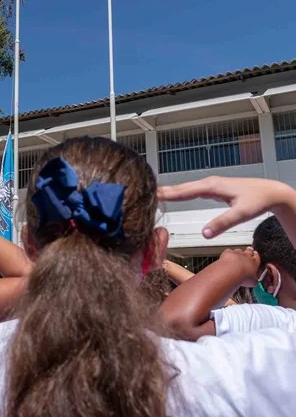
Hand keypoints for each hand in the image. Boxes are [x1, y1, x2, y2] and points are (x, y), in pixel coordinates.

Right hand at [158, 177, 291, 237]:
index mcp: (211, 186)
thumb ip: (222, 223)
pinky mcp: (213, 189)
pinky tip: (174, 196)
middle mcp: (208, 183)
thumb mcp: (241, 214)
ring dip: (170, 191)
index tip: (152, 195)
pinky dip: (180, 193)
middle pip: (181, 187)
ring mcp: (210, 185)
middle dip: (164, 191)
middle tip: (145, 194)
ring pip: (185, 188)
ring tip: (154, 195)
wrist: (271, 192)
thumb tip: (204, 233)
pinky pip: (191, 190)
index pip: (184, 190)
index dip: (168, 194)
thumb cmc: (258, 200)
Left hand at [218, 247, 259, 287]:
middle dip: (249, 251)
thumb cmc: (242, 277)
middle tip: (248, 252)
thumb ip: (254, 280)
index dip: (256, 256)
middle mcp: (246, 256)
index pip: (257, 257)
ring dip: (239, 253)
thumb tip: (254, 282)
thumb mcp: (253, 282)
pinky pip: (229, 251)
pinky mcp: (228, 252)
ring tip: (238, 256)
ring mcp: (237, 253)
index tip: (255, 256)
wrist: (231, 272)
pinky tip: (228, 257)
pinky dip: (229, 253)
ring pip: (239, 250)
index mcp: (254, 262)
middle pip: (249, 251)